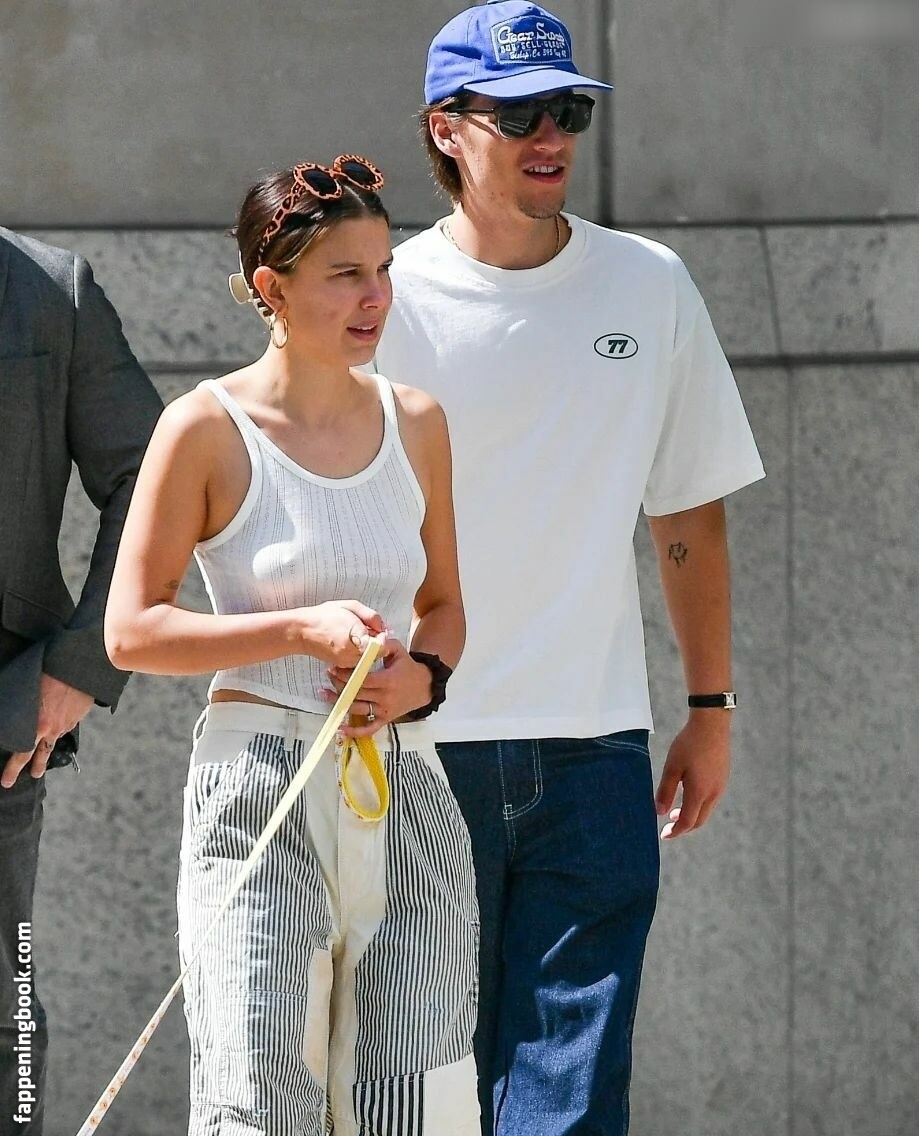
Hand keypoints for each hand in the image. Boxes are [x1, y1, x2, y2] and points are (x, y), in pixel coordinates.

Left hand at [1, 674, 94, 788]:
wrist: (80, 667)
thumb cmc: (51, 674)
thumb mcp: (27, 693)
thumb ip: (19, 710)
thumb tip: (11, 715)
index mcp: (39, 726)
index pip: (22, 754)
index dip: (13, 769)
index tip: (6, 781)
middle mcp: (54, 728)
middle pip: (43, 754)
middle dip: (37, 766)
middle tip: (34, 775)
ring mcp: (69, 722)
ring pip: (56, 736)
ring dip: (50, 741)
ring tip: (47, 747)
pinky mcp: (80, 714)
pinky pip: (68, 723)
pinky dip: (62, 724)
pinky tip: (59, 716)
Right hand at [301, 600, 385, 667]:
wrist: (302, 631)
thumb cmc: (324, 616)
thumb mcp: (351, 606)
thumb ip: (371, 617)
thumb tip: (384, 628)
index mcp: (356, 638)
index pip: (382, 646)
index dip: (383, 637)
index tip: (377, 629)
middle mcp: (352, 654)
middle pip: (377, 653)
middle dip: (375, 642)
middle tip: (367, 629)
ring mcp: (346, 662)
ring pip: (367, 658)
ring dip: (367, 648)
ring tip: (355, 634)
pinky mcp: (341, 666)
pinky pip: (357, 661)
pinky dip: (357, 652)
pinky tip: (349, 641)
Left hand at [321, 638, 432, 736]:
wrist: (424, 686)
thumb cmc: (408, 667)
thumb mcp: (398, 651)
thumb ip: (384, 643)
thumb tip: (370, 638)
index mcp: (387, 680)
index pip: (361, 680)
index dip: (346, 675)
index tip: (335, 668)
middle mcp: (385, 697)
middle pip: (356, 693)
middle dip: (339, 684)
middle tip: (329, 675)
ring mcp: (384, 710)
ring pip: (357, 709)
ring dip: (339, 702)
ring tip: (325, 693)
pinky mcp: (385, 719)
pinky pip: (369, 729)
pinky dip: (355, 732)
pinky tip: (340, 728)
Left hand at [655, 712, 731, 838]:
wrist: (712, 725)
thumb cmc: (689, 744)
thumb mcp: (672, 767)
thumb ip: (665, 791)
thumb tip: (659, 812)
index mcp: (700, 793)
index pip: (687, 822)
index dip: (675, 831)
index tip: (664, 835)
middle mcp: (713, 793)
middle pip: (699, 821)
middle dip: (683, 826)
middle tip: (669, 827)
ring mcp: (720, 786)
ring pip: (706, 810)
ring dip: (691, 815)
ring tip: (675, 812)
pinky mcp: (722, 777)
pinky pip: (711, 799)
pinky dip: (698, 804)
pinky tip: (688, 794)